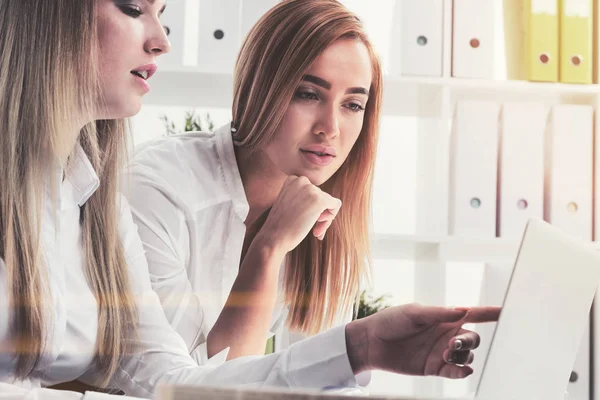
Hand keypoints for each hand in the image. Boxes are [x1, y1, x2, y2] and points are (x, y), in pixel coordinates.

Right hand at [258, 175, 341, 252]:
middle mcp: (302, 180)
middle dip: (319, 214)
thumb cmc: (280, 227)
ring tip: (314, 232)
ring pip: (329, 202)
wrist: (272, 238)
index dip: (311, 207)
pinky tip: (317, 229)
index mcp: (292, 179)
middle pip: (322, 196)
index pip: (312, 191)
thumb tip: (323, 200)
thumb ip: (303, 198)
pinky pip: (336, 205)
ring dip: (324, 219)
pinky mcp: (320, 199)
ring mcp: (311, 189)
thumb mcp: (289, 204)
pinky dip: (330, 217)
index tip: (304, 219)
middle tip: (312, 229)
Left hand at [346, 303, 500, 378]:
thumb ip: (439, 313)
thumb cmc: (391, 321)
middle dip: (469, 342)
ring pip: (467, 356)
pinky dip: (461, 372)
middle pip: (473, 339)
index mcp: (445, 317)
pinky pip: (455, 372)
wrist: (372, 343)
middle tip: (452, 344)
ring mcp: (442, 352)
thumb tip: (464, 310)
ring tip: (446, 354)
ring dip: (462, 356)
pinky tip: (462, 371)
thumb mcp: (414, 313)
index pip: (474, 314)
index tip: (508, 311)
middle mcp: (447, 334)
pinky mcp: (435, 368)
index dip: (491, 313)